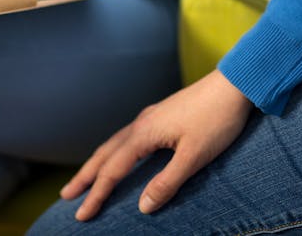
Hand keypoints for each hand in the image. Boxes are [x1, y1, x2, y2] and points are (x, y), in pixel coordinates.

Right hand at [60, 70, 252, 220]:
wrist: (234, 85)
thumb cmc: (217, 120)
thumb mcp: (194, 156)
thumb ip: (167, 182)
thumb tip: (142, 207)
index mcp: (144, 134)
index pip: (113, 170)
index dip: (97, 195)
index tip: (81, 215)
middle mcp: (141, 123)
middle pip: (105, 153)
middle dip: (86, 177)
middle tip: (67, 195)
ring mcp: (150, 116)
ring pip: (114, 143)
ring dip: (97, 162)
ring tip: (85, 178)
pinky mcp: (161, 114)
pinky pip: (127, 136)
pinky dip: (114, 150)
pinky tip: (120, 154)